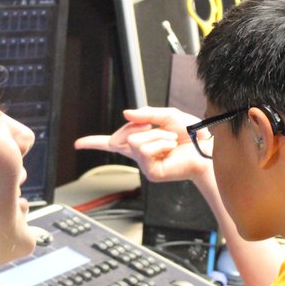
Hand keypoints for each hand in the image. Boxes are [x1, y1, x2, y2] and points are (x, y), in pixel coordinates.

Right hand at [74, 107, 209, 184]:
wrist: (207, 148)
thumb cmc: (192, 135)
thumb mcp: (168, 116)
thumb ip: (146, 114)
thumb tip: (126, 114)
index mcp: (140, 141)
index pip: (112, 142)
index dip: (93, 142)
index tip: (77, 144)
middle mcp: (140, 154)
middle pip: (121, 135)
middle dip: (142, 126)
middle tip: (166, 132)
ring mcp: (144, 164)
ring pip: (134, 140)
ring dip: (157, 135)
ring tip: (172, 141)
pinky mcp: (150, 172)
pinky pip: (143, 148)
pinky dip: (159, 143)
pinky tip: (170, 147)